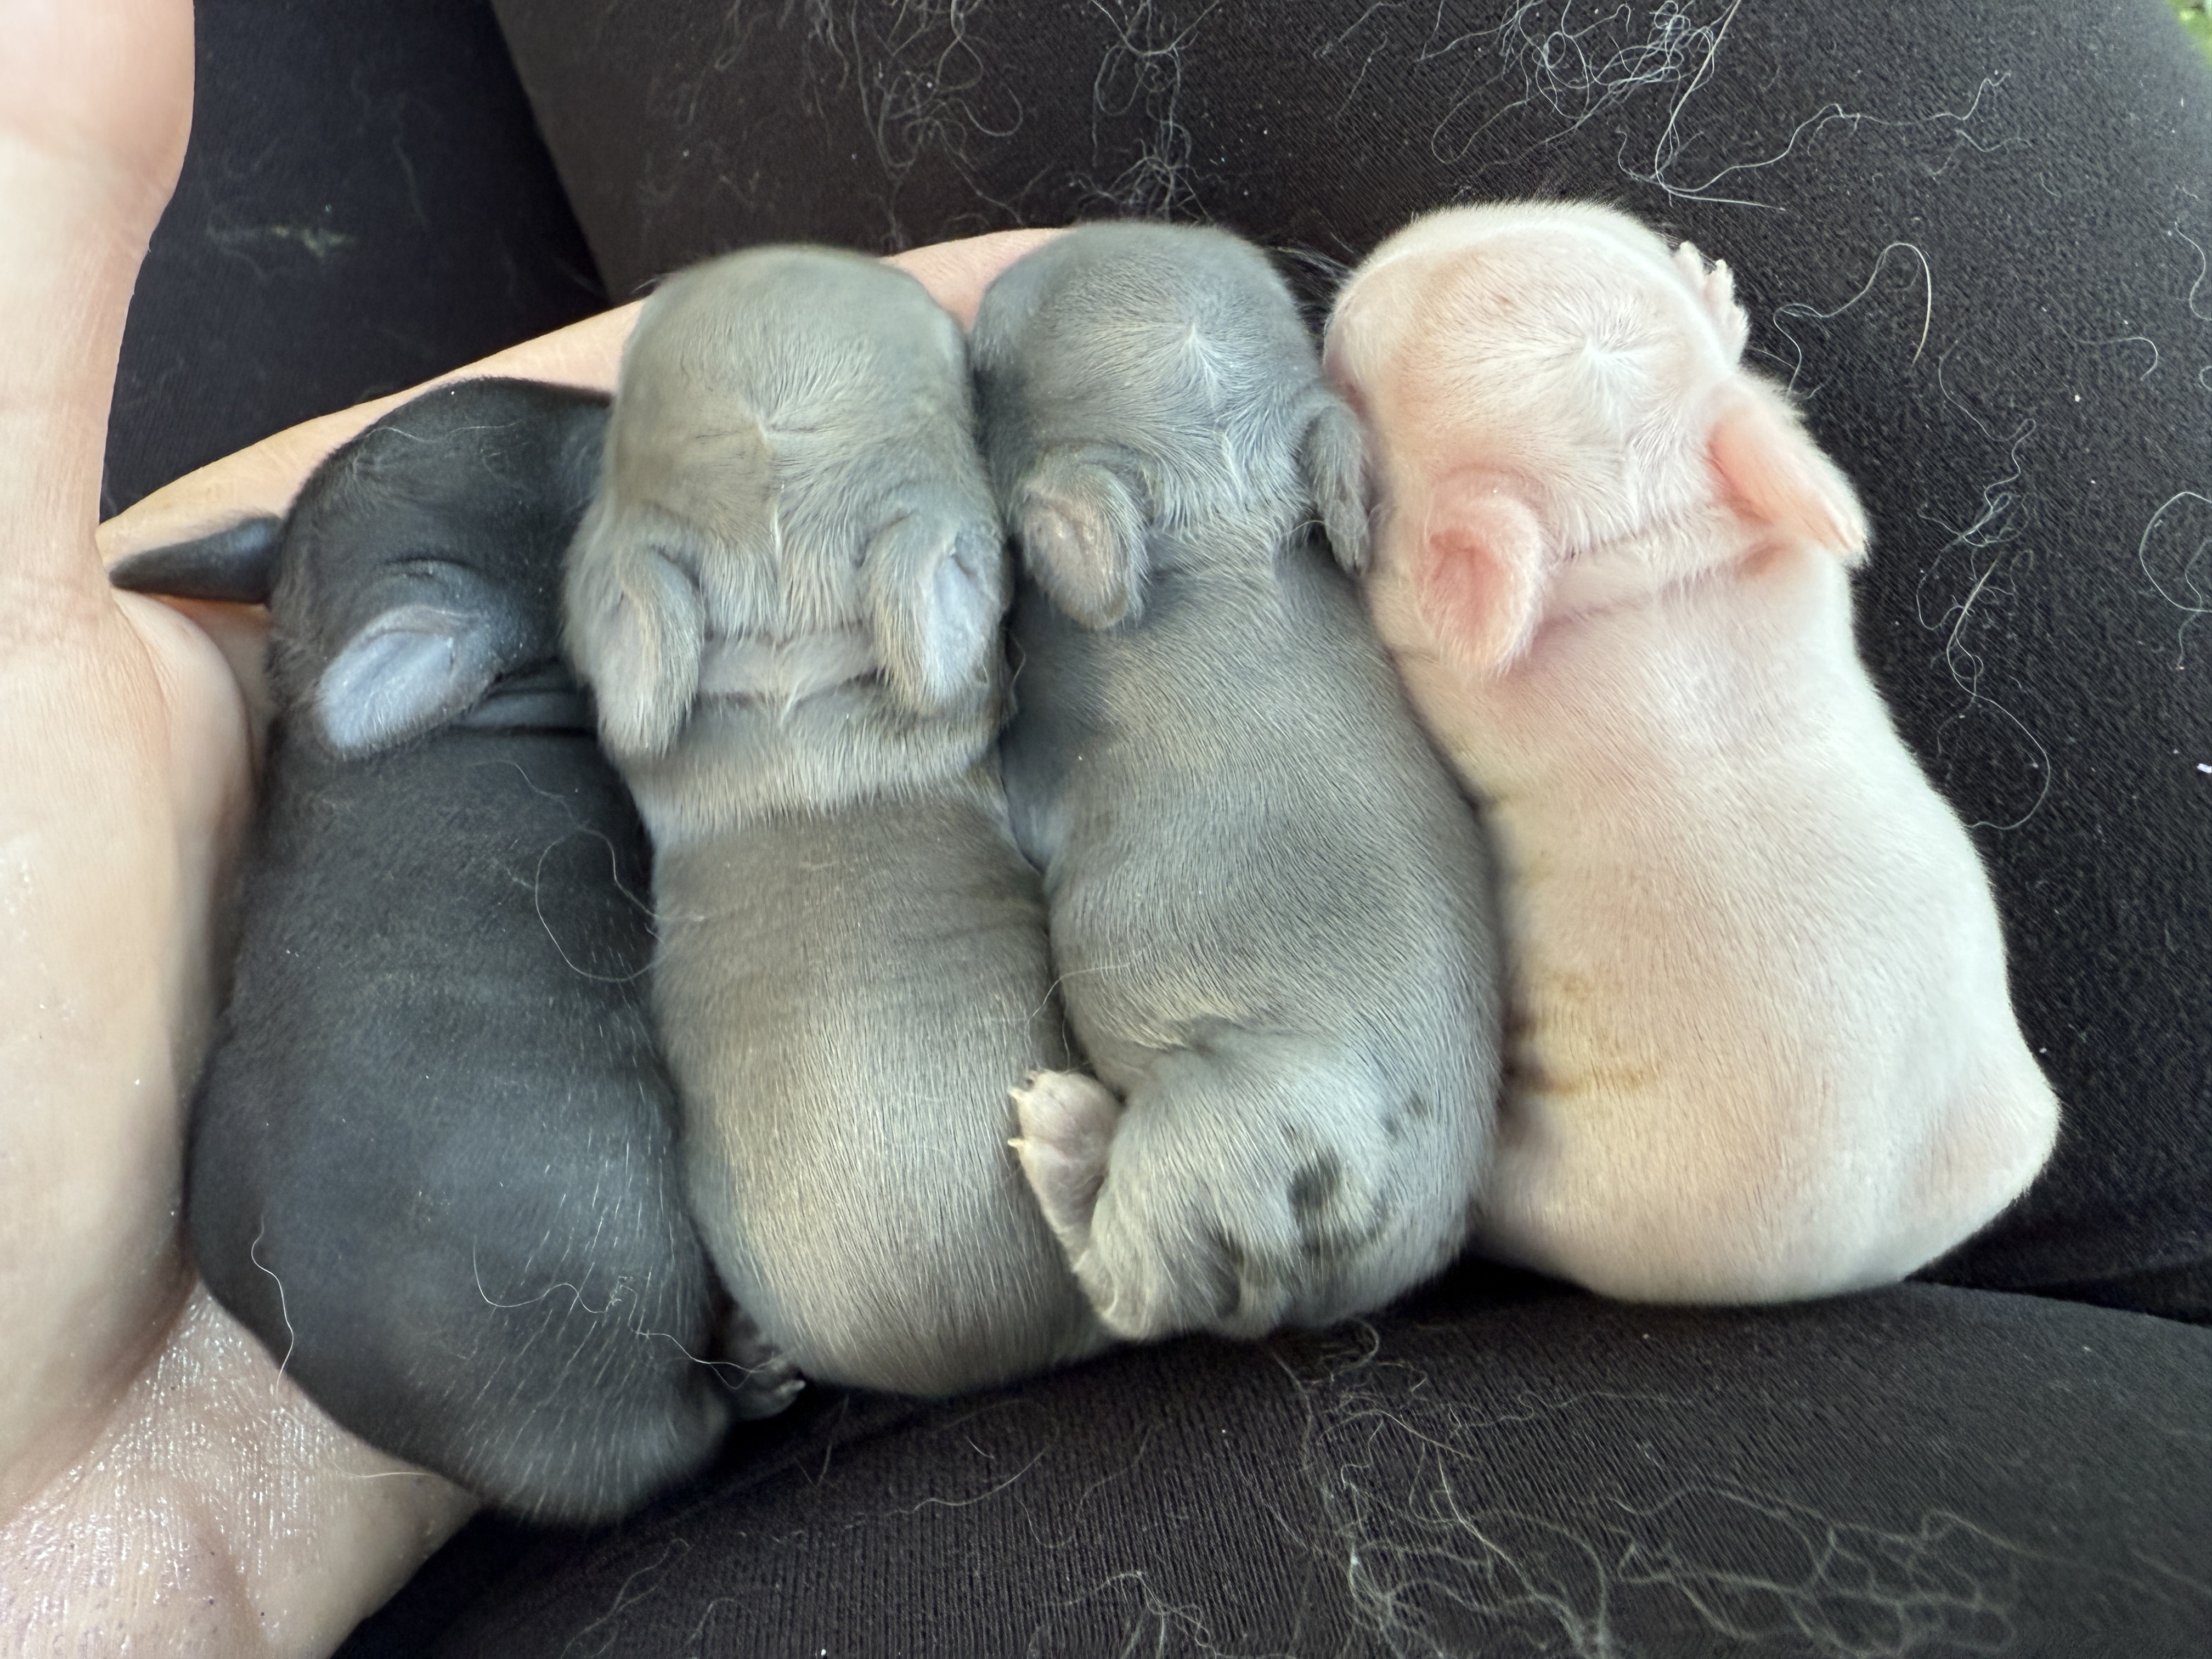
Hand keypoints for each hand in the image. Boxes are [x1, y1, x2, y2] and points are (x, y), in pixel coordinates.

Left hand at [0, 0, 1056, 1645]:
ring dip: (1024, 765)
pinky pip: (860, 1063)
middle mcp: (511, 799)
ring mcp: (603, 997)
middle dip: (993, 539)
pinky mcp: (667, 1190)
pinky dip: (993, 1004)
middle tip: (1219, 490)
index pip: (660, 432)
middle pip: (795, 627)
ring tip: (1255, 683)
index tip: (1065, 288)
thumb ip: (34, 278)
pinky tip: (1163, 940)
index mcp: (370, 634)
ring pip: (855, 839)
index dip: (858, 346)